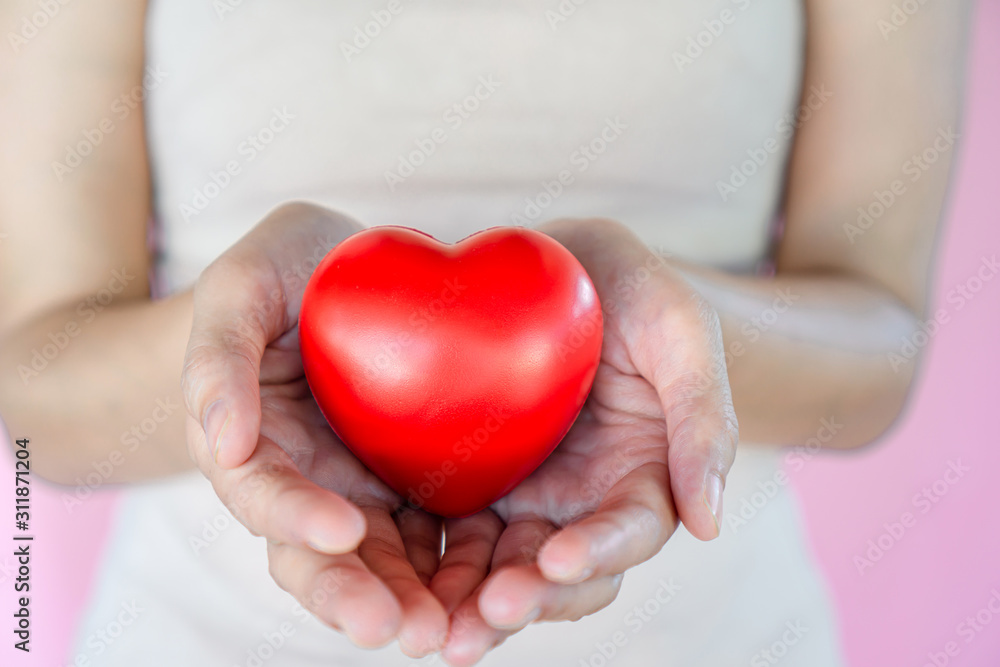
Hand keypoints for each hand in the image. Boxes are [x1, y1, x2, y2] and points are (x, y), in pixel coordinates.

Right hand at [181, 203, 449, 655]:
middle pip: (321, 557)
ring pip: (386, 561)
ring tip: (454, 634)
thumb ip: (219, 356)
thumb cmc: (280, 271)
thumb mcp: (238, 288)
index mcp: (250, 446)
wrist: (341, 269)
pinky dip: (461, 568)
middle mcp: (307, 482)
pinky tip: (499, 588)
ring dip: (416, 601)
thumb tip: (224, 442)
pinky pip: (438, 533)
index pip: (264, 495)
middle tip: (405, 630)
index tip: (344, 527)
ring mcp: (364, 487)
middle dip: (359, 596)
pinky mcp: (417, 481)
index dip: (295, 516)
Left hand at [437, 218, 738, 664]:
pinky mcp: (473, 478)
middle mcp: (582, 500)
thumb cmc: (637, 293)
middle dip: (530, 597)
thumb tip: (711, 525)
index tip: (560, 558)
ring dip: (472, 601)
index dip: (600, 550)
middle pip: (562, 570)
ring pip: (501, 565)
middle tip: (487, 613)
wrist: (570, 267)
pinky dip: (431, 564)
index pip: (629, 529)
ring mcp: (524, 493)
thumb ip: (703, 419)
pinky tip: (400, 583)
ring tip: (438, 629)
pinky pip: (451, 529)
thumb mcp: (681, 333)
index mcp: (641, 476)